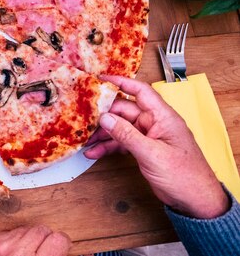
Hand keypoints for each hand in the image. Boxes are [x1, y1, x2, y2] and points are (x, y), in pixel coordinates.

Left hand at [0, 225, 70, 255]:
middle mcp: (18, 254)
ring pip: (27, 228)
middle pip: (43, 230)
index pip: (59, 239)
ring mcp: (2, 246)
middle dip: (45, 241)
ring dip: (29, 240)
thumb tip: (89, 253)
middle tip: (42, 255)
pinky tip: (13, 255)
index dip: (61, 246)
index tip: (59, 251)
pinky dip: (13, 241)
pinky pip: (11, 231)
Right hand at [84, 75, 229, 218]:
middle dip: (104, 114)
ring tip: (85, 138)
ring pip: (120, 127)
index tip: (101, 79)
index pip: (140, 91)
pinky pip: (121, 143)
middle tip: (84, 117)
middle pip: (124, 110)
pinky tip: (95, 152)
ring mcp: (148, 136)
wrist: (195, 201)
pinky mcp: (143, 149)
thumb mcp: (152, 153)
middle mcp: (154, 123)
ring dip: (103, 133)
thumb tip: (106, 118)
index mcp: (162, 117)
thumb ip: (127, 135)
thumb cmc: (184, 175)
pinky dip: (108, 147)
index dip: (121, 82)